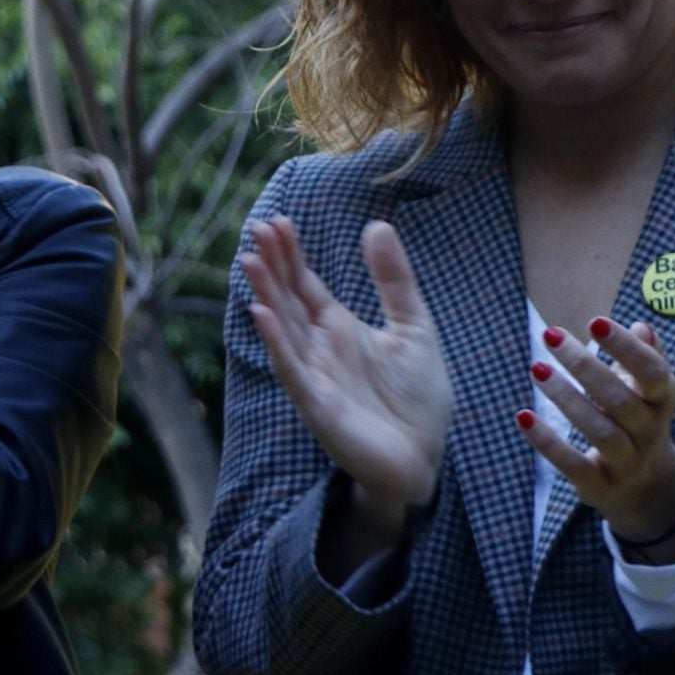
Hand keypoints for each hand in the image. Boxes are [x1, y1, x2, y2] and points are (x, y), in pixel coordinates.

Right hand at [244, 217, 453, 519]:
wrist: (425, 454)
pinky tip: (262, 314)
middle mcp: (320, 350)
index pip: (306, 285)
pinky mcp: (318, 405)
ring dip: (266, 296)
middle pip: (289, 301)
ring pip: (283, 329)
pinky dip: (277, 342)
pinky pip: (292, 369)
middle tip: (256, 229)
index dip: (290, 255)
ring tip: (249, 261)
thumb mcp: (413, 326)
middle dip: (272, 267)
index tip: (275, 220)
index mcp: (339, 329)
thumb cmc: (416, 396)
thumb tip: (376, 225)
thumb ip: (394, 280)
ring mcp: (315, 376)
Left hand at [518, 317, 674, 555]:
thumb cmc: (639, 420)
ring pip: (599, 430)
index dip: (627, 348)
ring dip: (566, 398)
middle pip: (621, 400)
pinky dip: (548, 442)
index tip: (595, 322)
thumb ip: (647, 356)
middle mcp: (650, 431)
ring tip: (537, 368)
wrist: (646, 487)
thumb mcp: (649, 389)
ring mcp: (627, 462)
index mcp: (663, 400)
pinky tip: (523, 417)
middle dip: (586, 366)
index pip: (652, 371)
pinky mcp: (599, 485)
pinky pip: (573, 464)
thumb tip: (640, 326)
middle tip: (551, 336)